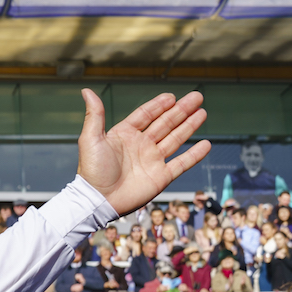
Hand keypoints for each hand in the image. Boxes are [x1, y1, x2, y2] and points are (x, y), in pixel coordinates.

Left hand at [76, 89, 210, 215]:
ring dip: (189, 126)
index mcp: (124, 135)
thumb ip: (94, 114)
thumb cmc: (92, 171)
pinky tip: (205, 144)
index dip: (159, 105)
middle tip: (197, 97)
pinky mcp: (161, 177)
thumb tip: (86, 90)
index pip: (145, 115)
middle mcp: (140, 146)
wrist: (99, 201)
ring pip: (175, 139)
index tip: (172, 96)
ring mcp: (152, 161)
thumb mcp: (91, 138)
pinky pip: (182, 163)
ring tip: (202, 113)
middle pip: (165, 123)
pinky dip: (194, 155)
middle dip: (181, 110)